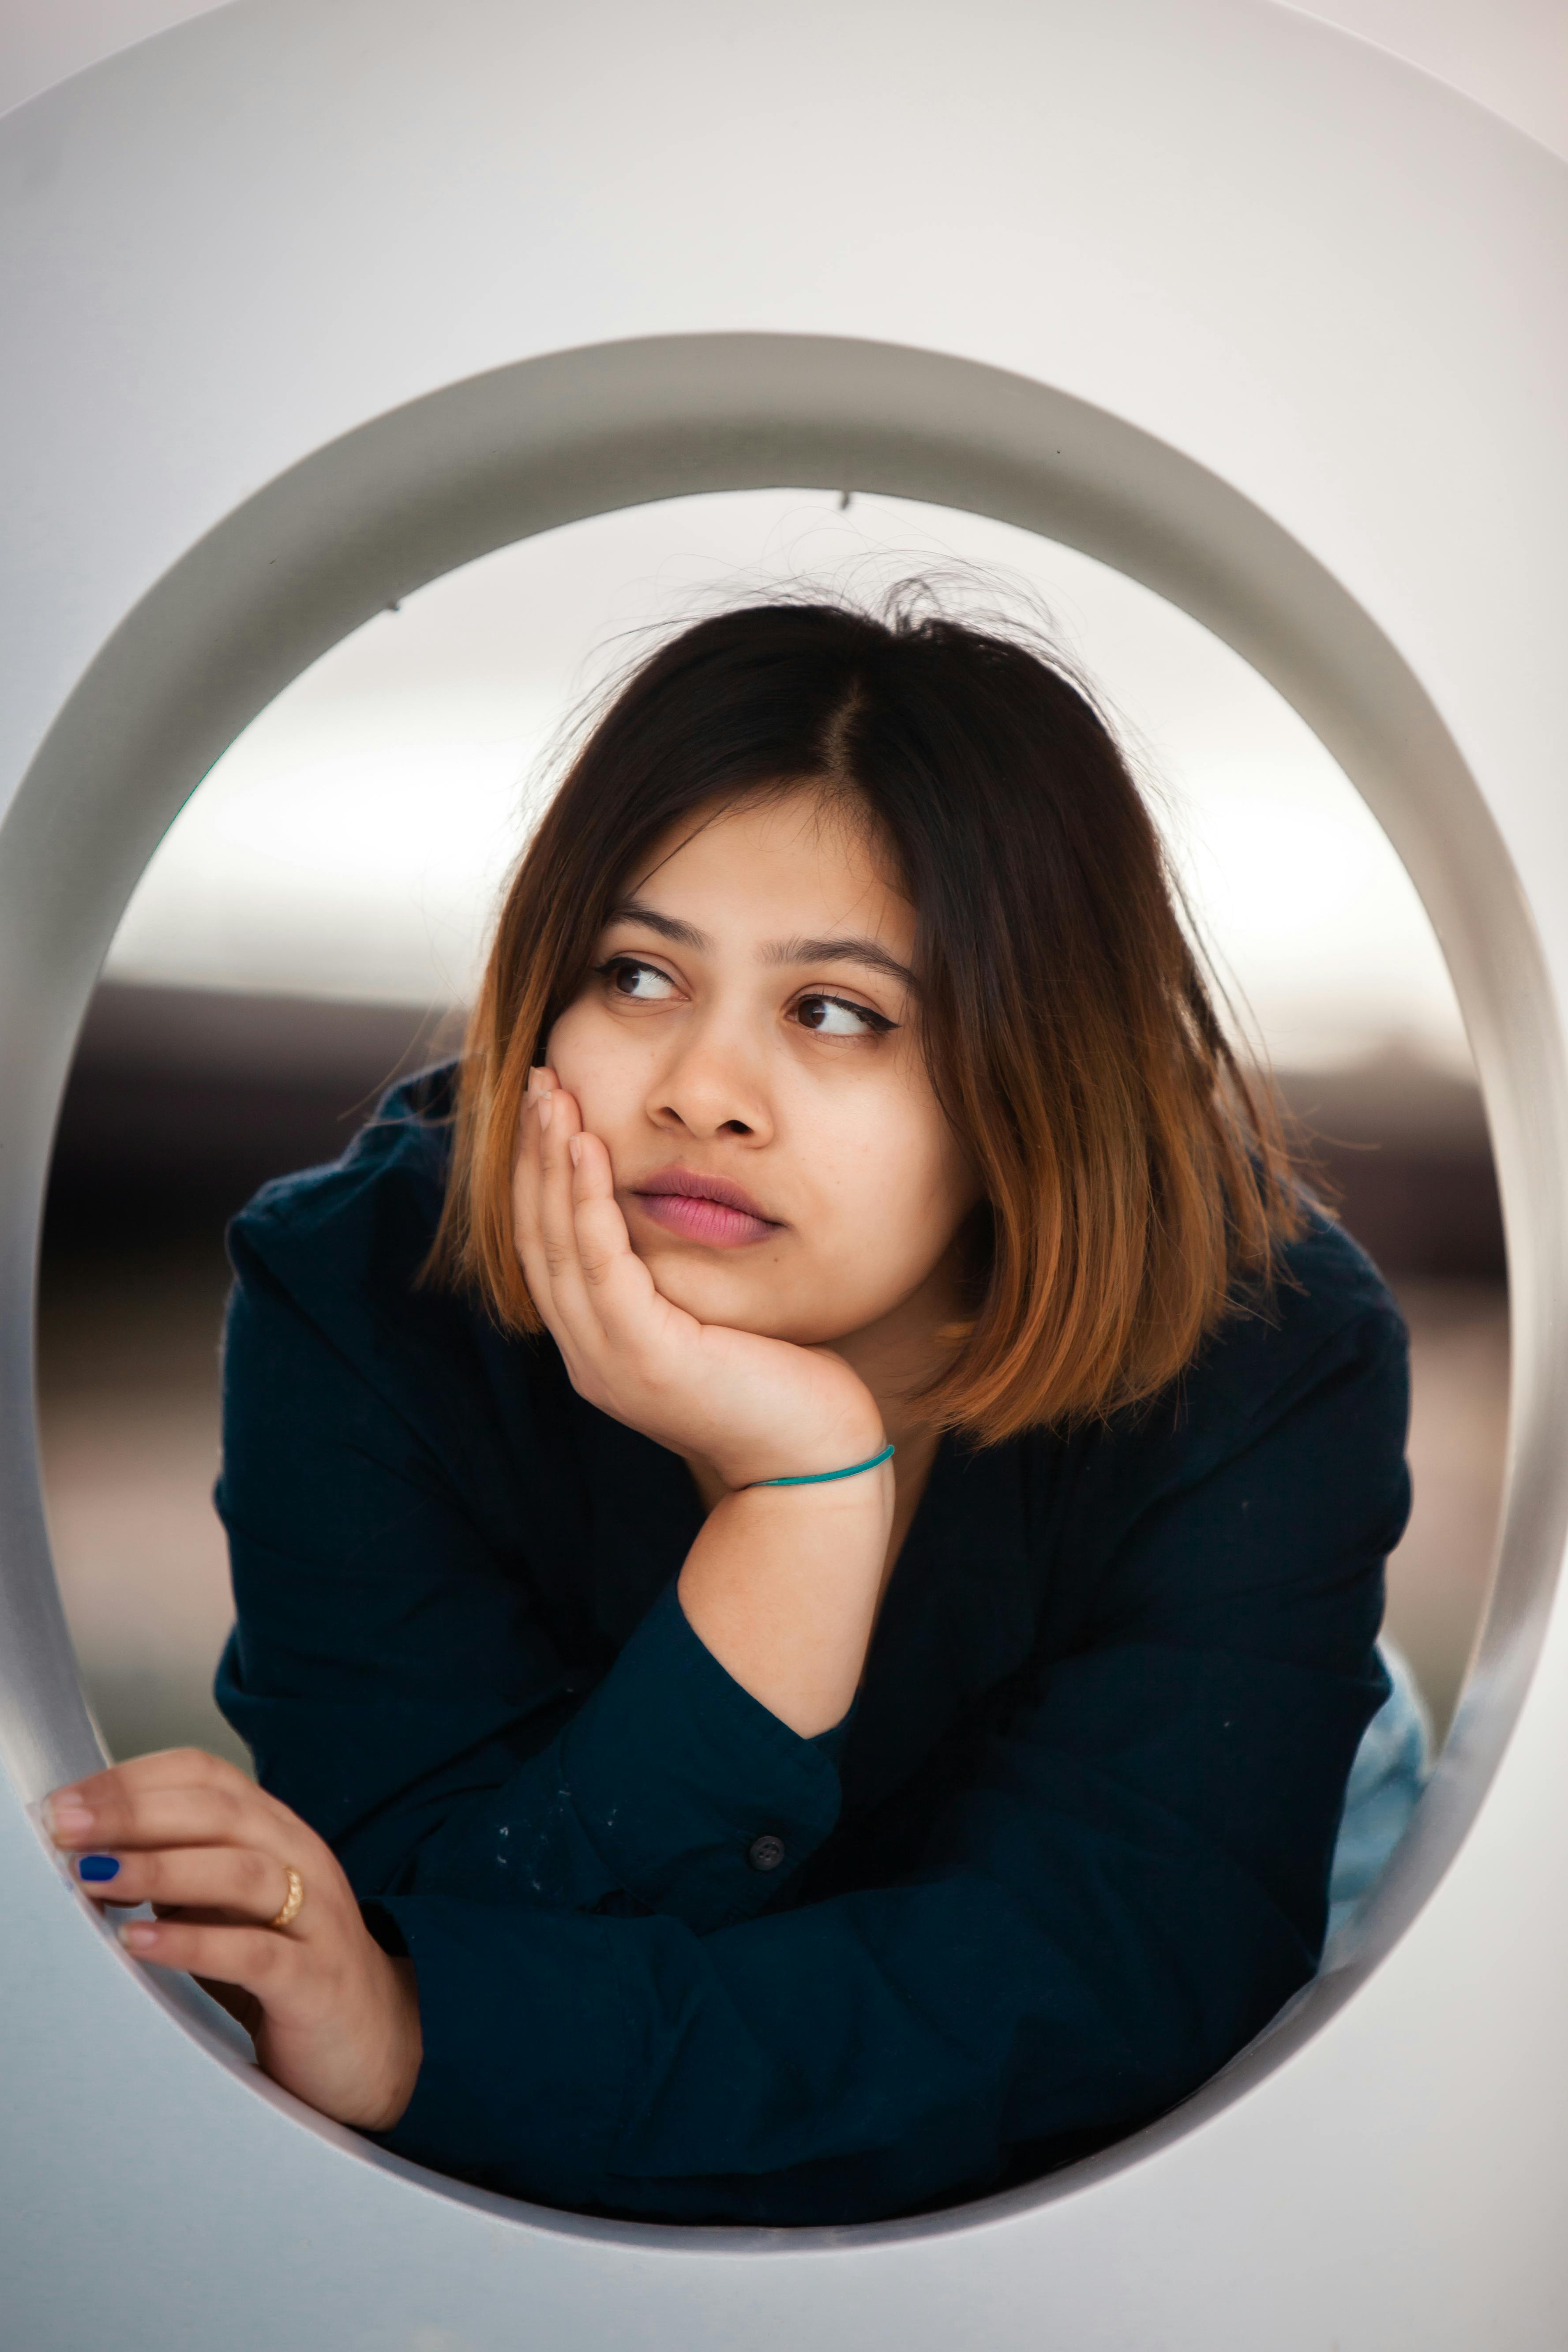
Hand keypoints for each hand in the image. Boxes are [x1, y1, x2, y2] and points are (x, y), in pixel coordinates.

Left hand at [45, 1749, 420, 2131]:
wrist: (372, 2039)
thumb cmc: (285, 1967)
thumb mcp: (227, 1908)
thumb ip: (177, 1876)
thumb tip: (91, 1854)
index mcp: (276, 1831)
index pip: (207, 1776)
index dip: (135, 1779)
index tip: (68, 1801)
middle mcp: (301, 1858)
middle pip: (220, 1812)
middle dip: (135, 1813)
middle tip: (67, 1828)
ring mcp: (316, 1917)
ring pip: (241, 1872)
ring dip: (160, 1868)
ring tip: (96, 1876)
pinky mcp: (316, 1979)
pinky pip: (255, 1953)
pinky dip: (193, 1942)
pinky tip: (141, 1940)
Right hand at [511, 1071, 885, 1489]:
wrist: (816, 1463)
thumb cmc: (783, 1386)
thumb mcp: (715, 1319)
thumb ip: (679, 1278)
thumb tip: (675, 1213)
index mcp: (601, 1347)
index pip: (550, 1249)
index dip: (540, 1177)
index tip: (548, 1108)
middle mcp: (590, 1356)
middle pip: (538, 1239)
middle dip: (533, 1155)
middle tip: (537, 1081)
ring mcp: (610, 1361)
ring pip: (557, 1245)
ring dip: (550, 1164)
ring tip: (553, 1096)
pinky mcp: (645, 1358)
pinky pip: (601, 1265)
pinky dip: (588, 1201)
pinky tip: (588, 1147)